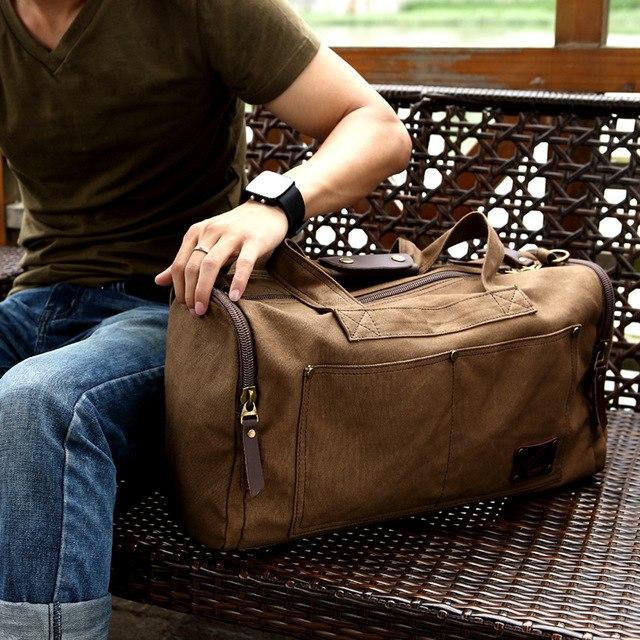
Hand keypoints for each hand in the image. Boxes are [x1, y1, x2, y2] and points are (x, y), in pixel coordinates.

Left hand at [155, 201, 288, 314]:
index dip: (178, 287)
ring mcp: (233, 235)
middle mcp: (211, 231)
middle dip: (189, 292)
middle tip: (194, 311)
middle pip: (192, 266)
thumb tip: (158, 281)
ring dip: (204, 289)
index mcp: (197, 232)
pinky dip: (237, 281)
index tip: (183, 305)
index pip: (179, 264)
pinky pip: (244, 263)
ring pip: (211, 264)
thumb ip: (185, 261)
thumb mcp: (206, 241)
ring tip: (204, 308)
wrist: (266, 210)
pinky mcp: (254, 240)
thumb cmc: (235, 230)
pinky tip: (234, 297)